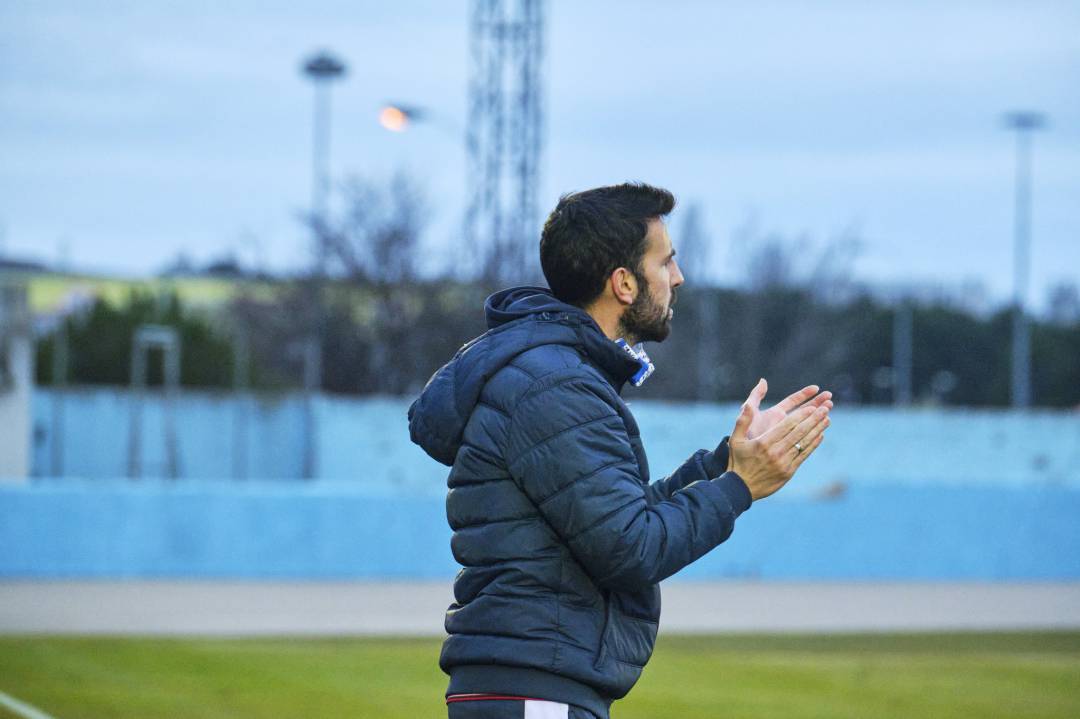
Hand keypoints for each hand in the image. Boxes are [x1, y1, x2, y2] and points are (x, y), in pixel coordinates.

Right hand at [727, 382, 830, 500]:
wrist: (740, 488)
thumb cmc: (738, 461)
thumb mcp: (735, 440)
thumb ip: (743, 421)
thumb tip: (748, 405)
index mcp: (763, 443)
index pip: (786, 426)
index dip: (801, 415)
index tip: (812, 407)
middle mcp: (775, 452)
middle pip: (799, 432)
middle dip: (813, 419)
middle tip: (825, 409)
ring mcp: (783, 463)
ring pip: (804, 443)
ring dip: (817, 430)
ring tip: (827, 419)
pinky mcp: (788, 472)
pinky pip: (804, 456)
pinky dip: (813, 445)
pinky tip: (820, 436)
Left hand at [745, 379, 832, 441]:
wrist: (745, 460)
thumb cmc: (745, 435)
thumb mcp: (747, 414)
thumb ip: (755, 397)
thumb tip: (763, 381)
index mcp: (775, 413)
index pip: (793, 401)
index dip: (805, 394)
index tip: (817, 388)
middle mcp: (783, 423)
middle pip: (803, 410)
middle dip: (817, 403)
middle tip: (830, 398)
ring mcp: (788, 435)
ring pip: (806, 423)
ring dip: (818, 416)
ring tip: (829, 410)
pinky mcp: (791, 447)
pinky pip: (805, 438)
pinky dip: (814, 433)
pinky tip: (823, 428)